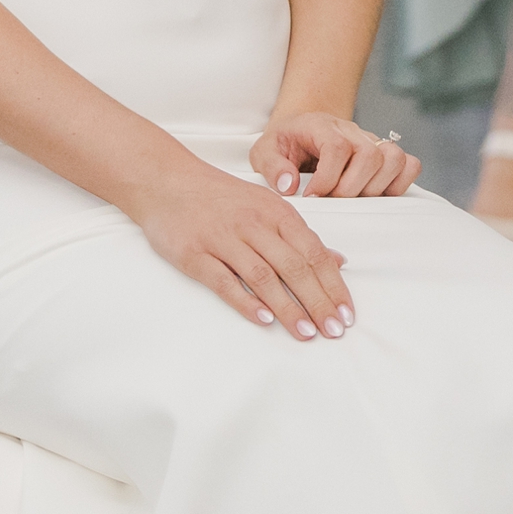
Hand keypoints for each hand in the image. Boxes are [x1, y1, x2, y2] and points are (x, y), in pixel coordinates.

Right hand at [138, 142, 362, 334]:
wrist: (165, 180)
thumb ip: (300, 236)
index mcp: (276, 212)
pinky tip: (264, 320)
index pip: (314, 253)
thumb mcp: (266, 207)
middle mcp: (253, 224)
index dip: (333, 286)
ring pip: (263, 277)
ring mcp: (223, 238)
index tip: (347, 314)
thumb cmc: (221, 198)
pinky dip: (245, 302)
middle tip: (333, 331)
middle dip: (318, 302)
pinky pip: (224, 282)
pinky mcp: (195, 254)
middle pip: (294, 267)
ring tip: (306, 333)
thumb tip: (338, 261)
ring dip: (287, 308)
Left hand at [257, 115, 418, 204]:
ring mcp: (371, 141)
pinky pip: (409, 164)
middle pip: (369, 155)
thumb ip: (271, 166)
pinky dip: (399, 183)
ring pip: (393, 158)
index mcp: (320, 125)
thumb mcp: (264, 152)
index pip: (337, 147)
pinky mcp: (385, 155)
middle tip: (333, 199)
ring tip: (353, 197)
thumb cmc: (284, 145)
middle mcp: (351, 130)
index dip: (328, 178)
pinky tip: (376, 194)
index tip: (313, 196)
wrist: (301, 131)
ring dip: (376, 187)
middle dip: (351, 188)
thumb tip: (290, 186)